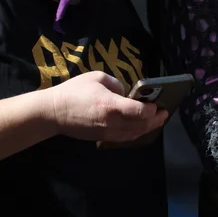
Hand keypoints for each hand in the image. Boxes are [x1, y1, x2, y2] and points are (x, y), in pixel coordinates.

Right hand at [47, 71, 168, 142]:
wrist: (53, 113)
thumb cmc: (74, 91)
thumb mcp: (96, 78)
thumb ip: (116, 84)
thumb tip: (125, 93)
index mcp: (111, 105)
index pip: (139, 111)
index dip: (152, 110)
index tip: (158, 105)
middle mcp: (112, 122)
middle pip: (140, 125)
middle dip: (155, 120)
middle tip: (165, 113)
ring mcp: (107, 133)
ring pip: (134, 134)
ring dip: (148, 128)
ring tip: (157, 120)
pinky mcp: (102, 138)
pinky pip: (124, 138)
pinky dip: (136, 133)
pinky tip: (141, 127)